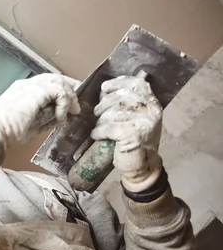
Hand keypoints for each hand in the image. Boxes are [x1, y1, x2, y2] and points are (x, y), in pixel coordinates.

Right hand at [0, 74, 80, 148]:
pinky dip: (64, 104)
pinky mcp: (37, 91)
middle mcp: (27, 84)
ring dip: (69, 97)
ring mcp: (31, 85)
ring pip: (58, 81)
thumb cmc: (7, 131)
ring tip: (73, 111)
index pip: (46, 83)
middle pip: (54, 77)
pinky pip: (59, 92)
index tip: (71, 100)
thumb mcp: (31, 124)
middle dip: (70, 88)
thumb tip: (60, 118)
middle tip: (77, 103)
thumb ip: (45, 118)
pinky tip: (61, 117)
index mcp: (22, 90)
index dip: (61, 89)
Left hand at [91, 76, 162, 191]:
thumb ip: (127, 104)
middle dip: (104, 103)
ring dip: (101, 119)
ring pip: (113, 112)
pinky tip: (96, 135)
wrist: (143, 167)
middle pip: (121, 96)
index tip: (105, 87)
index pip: (137, 84)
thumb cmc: (135, 141)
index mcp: (153, 104)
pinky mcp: (133, 135)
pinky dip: (99, 131)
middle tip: (97, 111)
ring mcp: (144, 122)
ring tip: (100, 126)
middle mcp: (151, 111)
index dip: (119, 82)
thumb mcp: (136, 119)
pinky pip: (108, 127)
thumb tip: (104, 91)